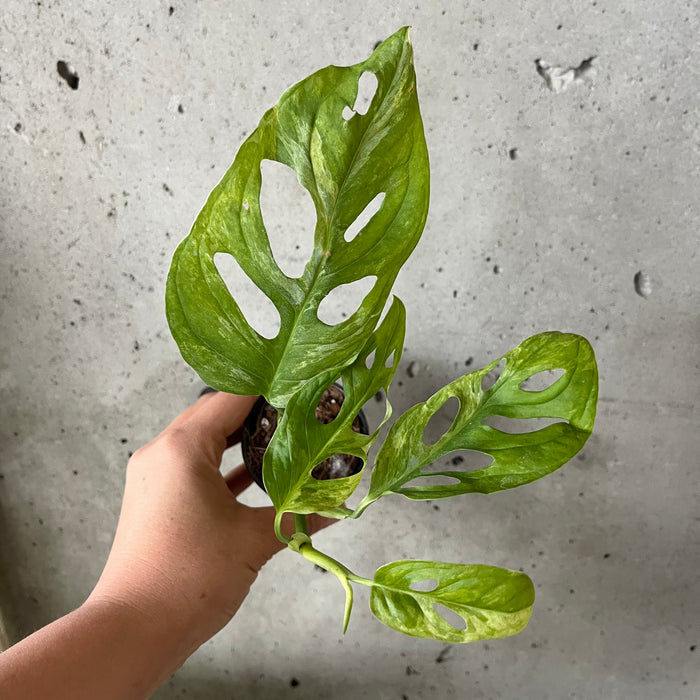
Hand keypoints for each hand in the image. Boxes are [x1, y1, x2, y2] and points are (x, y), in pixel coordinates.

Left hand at [89, 391, 331, 652]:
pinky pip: (194, 466)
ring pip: (203, 440)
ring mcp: (155, 475)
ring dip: (239, 438)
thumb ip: (298, 516)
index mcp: (183, 448)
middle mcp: (162, 452)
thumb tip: (337, 508)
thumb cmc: (191, 577)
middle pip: (214, 414)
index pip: (231, 398)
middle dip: (256, 411)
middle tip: (298, 411)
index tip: (302, 386)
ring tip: (282, 437)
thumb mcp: (252, 540)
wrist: (135, 629)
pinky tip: (256, 474)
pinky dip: (223, 465)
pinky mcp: (156, 498)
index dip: (268, 388)